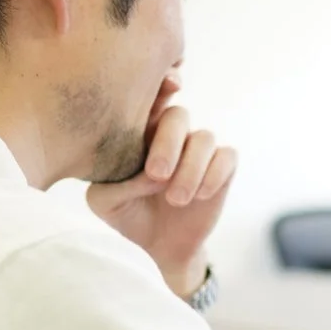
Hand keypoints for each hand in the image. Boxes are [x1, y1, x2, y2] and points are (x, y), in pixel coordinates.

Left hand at [86, 79, 236, 297]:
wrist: (160, 244)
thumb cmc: (128, 212)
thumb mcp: (104, 201)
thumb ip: (118, 182)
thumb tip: (153, 175)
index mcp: (141, 132)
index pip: (152, 98)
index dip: (162, 86)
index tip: (171, 86)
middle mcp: (173, 134)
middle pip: (178, 114)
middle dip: (168, 143)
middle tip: (157, 175)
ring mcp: (199, 149)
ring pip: (204, 138)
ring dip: (190, 170)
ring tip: (176, 199)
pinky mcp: (222, 167)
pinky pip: (226, 157)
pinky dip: (212, 176)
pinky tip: (199, 196)